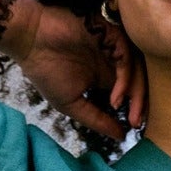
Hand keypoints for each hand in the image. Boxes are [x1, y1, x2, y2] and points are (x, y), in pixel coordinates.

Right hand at [9, 1, 144, 142]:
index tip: (134, 127)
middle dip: (139, 103)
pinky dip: (125, 78)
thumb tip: (121, 136)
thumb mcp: (72, 104)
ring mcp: (111, 47)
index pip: (128, 92)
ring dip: (136, 92)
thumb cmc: (46, 72)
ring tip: (130, 112)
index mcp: (103, 76)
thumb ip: (97, 119)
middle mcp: (110, 61)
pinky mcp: (110, 34)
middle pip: (137, 81)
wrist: (31, 40)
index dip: (135, 108)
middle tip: (137, 122)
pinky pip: (126, 57)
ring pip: (137, 70)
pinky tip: (116, 96)